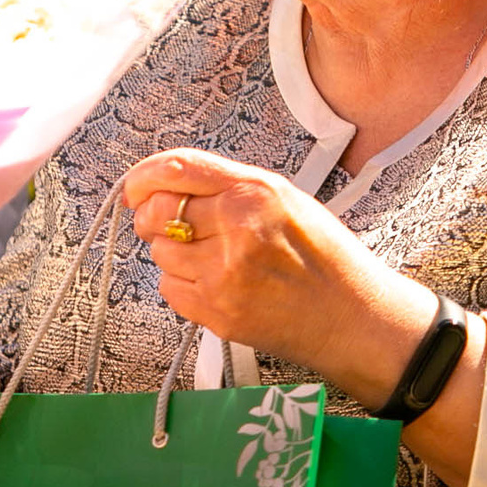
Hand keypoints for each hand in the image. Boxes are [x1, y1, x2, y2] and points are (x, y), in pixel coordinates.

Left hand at [125, 148, 436, 407]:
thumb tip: (169, 183)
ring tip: (211, 258)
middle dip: (153, 217)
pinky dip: (182, 284)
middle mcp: (237, 227)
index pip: (176, 169)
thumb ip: (229, 187)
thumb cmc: (324, 257)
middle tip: (168, 224)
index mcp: (256, 191)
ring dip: (173, 253)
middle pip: (157, 211)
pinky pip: (170, 289)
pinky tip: (215, 283)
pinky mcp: (217, 313)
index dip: (144, 176)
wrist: (352, 316)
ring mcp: (224, 274)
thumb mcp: (286, 199)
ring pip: (159, 252)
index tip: (135, 186)